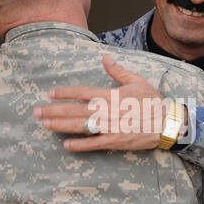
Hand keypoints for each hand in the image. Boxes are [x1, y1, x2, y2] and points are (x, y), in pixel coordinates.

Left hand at [33, 55, 165, 151]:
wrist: (167, 122)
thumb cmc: (152, 101)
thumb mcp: (137, 81)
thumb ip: (118, 71)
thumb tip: (105, 58)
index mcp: (110, 94)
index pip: (82, 91)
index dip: (64, 92)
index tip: (50, 93)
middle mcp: (107, 110)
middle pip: (75, 109)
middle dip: (54, 110)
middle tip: (36, 112)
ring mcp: (110, 126)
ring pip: (80, 125)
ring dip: (60, 125)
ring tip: (44, 124)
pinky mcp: (115, 140)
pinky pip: (94, 143)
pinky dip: (80, 144)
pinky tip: (66, 145)